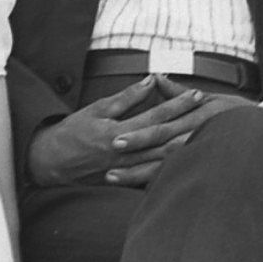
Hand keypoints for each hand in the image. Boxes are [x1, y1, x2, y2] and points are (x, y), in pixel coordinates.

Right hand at [26, 78, 230, 190]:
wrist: (51, 163)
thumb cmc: (72, 132)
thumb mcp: (96, 109)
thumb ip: (125, 98)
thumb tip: (150, 81)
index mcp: (117, 132)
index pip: (155, 116)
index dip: (177, 105)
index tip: (196, 94)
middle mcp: (125, 153)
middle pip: (165, 138)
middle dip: (189, 123)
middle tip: (211, 111)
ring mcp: (127, 169)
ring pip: (164, 158)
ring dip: (187, 146)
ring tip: (208, 134)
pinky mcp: (127, 179)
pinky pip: (154, 173)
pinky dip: (172, 166)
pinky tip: (187, 161)